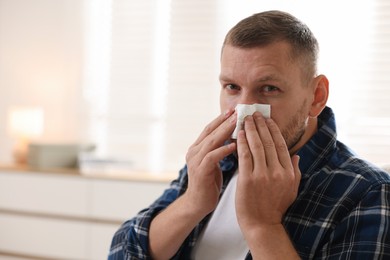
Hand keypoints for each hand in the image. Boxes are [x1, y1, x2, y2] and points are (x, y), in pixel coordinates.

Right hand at [184, 110, 236, 216]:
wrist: (197, 204)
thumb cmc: (208, 183)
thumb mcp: (214, 163)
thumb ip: (219, 150)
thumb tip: (235, 137)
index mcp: (197, 149)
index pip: (209, 129)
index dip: (221, 119)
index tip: (234, 110)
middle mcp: (193, 152)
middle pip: (210, 132)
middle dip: (225, 121)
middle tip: (237, 111)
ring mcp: (195, 161)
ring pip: (211, 141)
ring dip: (225, 131)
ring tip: (237, 123)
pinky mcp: (200, 171)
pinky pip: (212, 157)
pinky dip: (223, 150)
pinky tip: (234, 145)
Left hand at [236, 112, 300, 232]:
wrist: (262, 225)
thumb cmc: (276, 207)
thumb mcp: (291, 189)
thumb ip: (295, 171)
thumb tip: (296, 155)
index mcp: (288, 172)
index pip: (281, 145)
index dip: (273, 130)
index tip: (267, 120)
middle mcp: (277, 172)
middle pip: (269, 142)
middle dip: (261, 125)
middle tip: (255, 114)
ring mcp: (262, 175)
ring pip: (257, 146)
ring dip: (251, 130)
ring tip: (246, 119)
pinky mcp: (248, 179)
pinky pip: (244, 156)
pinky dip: (242, 143)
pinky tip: (238, 134)